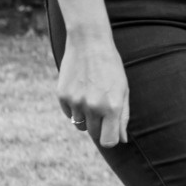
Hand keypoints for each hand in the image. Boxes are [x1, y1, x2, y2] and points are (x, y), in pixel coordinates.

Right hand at [57, 33, 129, 147]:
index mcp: (112, 106)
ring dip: (87, 117)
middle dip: (100, 127)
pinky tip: (81, 90)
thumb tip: (122, 140)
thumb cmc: (111, 68)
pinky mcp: (62, 97)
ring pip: (80, 126)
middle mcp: (93, 107)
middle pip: (95, 134)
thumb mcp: (123, 90)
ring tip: (93, 96)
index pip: (108, 141)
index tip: (112, 132)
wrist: (89, 44)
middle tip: (104, 108)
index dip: (111, 139)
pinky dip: (75, 108)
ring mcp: (76, 102)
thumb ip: (123, 117)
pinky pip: (69, 114)